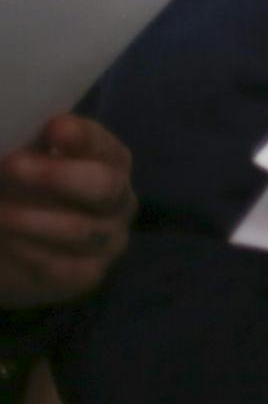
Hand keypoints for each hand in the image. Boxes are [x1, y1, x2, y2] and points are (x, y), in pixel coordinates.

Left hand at [0, 114, 135, 309]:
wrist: (15, 248)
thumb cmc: (24, 189)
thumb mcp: (28, 161)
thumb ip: (29, 147)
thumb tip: (13, 132)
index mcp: (110, 162)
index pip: (104, 146)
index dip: (81, 137)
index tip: (53, 128)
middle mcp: (119, 200)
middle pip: (105, 185)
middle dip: (56, 175)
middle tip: (12, 165)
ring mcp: (109, 239)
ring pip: (79, 229)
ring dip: (29, 219)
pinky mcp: (89, 274)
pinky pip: (61, 265)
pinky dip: (27, 251)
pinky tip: (4, 241)